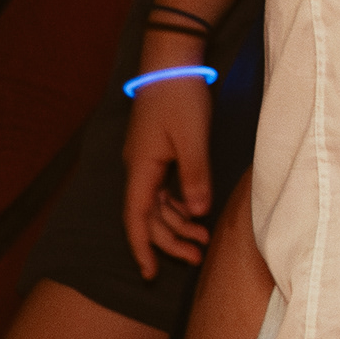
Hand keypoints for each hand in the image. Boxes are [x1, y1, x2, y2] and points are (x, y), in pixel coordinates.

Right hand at [121, 38, 216, 279]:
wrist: (172, 64)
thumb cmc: (180, 98)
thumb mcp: (192, 138)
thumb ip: (195, 175)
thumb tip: (196, 212)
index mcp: (141, 169)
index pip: (136, 218)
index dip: (142, 248)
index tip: (150, 273)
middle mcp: (139, 169)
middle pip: (149, 217)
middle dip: (170, 241)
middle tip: (197, 258)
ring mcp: (148, 162)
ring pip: (158, 205)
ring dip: (178, 224)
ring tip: (203, 242)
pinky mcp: (159, 153)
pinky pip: (165, 189)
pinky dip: (180, 205)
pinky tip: (197, 214)